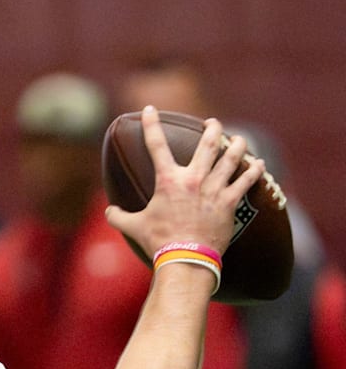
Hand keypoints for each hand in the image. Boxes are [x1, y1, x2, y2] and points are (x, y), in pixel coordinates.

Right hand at [105, 106, 265, 256]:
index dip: (151, 124)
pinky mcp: (230, 203)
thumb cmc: (158, 241)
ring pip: (231, 158)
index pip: (156, 145)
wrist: (185, 258)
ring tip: (240, 138)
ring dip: (237, 145)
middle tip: (212, 122)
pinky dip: (254, 171)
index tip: (150, 109)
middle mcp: (193, 179)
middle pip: (208, 144)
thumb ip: (118, 216)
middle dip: (212, 129)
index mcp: (168, 180)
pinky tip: (259, 163)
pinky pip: (246, 182)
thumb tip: (109, 211)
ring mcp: (214, 190)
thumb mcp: (133, 227)